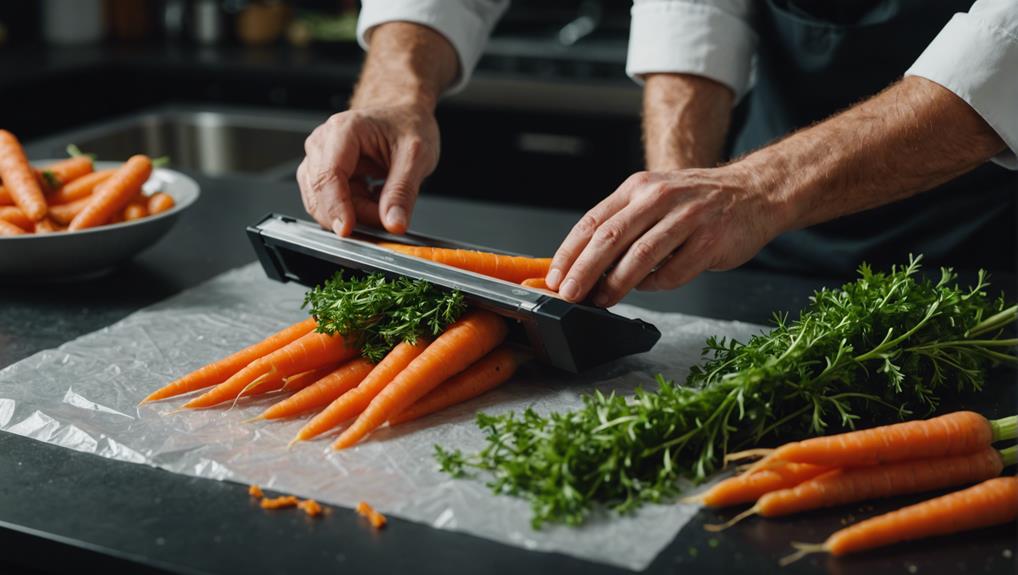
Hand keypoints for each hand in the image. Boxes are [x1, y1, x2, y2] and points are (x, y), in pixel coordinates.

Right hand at [297, 103, 439, 235]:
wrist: (403, 115)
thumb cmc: (407, 125)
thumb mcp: (416, 157)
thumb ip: (403, 192)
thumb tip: (393, 223)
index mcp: (343, 131)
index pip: (328, 175)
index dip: (336, 206)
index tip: (347, 230)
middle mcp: (323, 143)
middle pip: (321, 193)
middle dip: (353, 213)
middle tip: (387, 215)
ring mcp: (319, 160)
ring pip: (323, 204)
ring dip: (354, 213)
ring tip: (384, 201)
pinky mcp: (322, 175)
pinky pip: (330, 205)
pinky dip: (353, 211)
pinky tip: (374, 198)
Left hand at [545, 167, 787, 306]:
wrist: (755, 192)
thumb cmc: (697, 202)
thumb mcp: (654, 199)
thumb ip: (622, 225)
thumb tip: (584, 266)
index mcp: (638, 188)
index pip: (593, 222)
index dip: (570, 252)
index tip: (555, 277)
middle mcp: (660, 198)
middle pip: (610, 239)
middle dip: (584, 272)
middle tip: (570, 295)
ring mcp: (687, 218)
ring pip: (640, 257)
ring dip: (616, 284)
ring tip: (602, 300)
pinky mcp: (710, 241)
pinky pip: (673, 272)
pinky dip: (656, 285)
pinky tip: (650, 286)